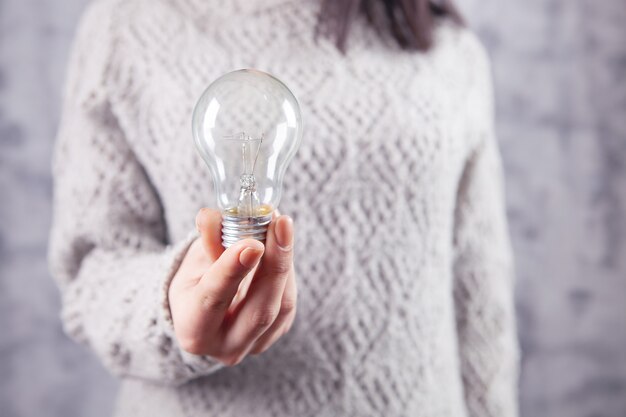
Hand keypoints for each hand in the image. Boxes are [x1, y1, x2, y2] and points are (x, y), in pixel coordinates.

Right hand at [168, 208, 296, 365]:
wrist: (204, 310)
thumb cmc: (195, 280)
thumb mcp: (193, 259)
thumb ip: (206, 238)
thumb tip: (216, 216)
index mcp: (194, 332)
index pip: (214, 300)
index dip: (233, 271)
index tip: (251, 243)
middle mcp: (226, 348)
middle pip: (259, 311)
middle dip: (274, 264)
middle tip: (280, 223)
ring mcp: (255, 345)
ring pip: (282, 305)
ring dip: (285, 260)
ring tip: (281, 224)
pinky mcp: (277, 334)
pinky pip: (289, 301)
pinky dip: (288, 270)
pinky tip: (282, 244)